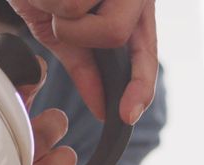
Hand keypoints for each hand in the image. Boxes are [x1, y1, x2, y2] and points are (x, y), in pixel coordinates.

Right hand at [7, 0, 157, 123]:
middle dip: (79, 35)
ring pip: (83, 13)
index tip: (125, 114)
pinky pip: (67, 0)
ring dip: (57, 13)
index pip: (146, 54)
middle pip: (114, 34)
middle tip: (62, 17)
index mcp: (133, 10)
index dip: (140, 87)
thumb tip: (103, 107)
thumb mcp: (63, 31)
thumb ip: (84, 67)